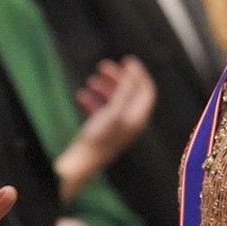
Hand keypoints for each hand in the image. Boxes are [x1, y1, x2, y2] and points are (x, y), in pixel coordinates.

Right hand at [57, 58, 154, 198]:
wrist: (79, 165)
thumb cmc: (98, 138)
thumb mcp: (113, 111)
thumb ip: (125, 91)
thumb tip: (132, 72)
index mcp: (137, 118)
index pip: (146, 91)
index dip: (139, 74)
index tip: (126, 60)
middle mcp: (130, 122)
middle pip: (130, 93)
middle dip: (118, 78)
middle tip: (103, 66)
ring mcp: (116, 127)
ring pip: (114, 101)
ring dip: (103, 88)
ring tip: (91, 80)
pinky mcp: (102, 131)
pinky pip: (100, 111)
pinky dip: (93, 100)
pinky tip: (80, 95)